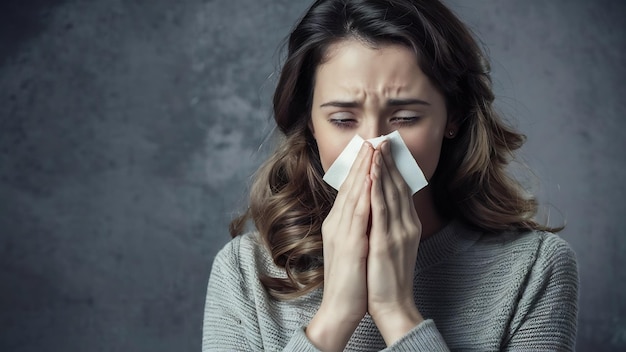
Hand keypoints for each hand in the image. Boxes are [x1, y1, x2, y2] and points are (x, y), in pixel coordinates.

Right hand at [306, 142, 373, 350]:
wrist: (340, 308)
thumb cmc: (351, 280)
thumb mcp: (354, 247)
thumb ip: (357, 227)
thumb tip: (369, 210)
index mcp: (339, 224)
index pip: (350, 190)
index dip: (360, 168)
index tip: (370, 149)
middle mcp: (337, 224)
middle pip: (350, 186)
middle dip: (362, 161)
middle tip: (372, 138)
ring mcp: (340, 233)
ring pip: (353, 194)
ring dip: (363, 170)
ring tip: (372, 149)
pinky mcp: (348, 244)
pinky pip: (357, 214)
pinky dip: (363, 194)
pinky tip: (370, 178)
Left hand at [367, 140, 423, 344]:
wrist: (393, 305)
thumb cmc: (389, 277)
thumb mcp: (394, 245)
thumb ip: (392, 224)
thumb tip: (383, 205)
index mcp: (407, 225)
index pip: (400, 190)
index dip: (393, 168)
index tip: (385, 149)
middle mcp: (406, 224)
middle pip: (398, 186)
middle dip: (389, 161)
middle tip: (382, 139)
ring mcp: (397, 232)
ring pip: (390, 192)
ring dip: (383, 168)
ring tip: (377, 147)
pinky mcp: (386, 241)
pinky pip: (381, 209)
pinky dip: (377, 189)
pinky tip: (372, 173)